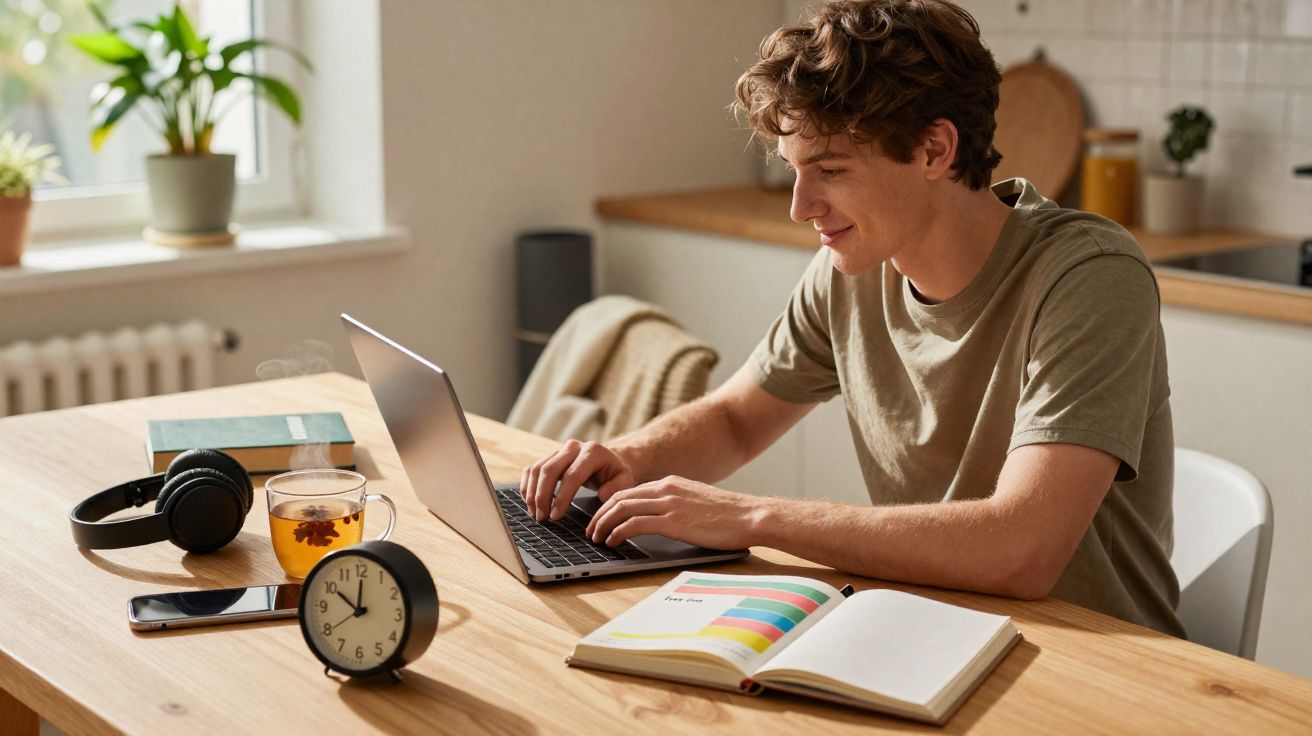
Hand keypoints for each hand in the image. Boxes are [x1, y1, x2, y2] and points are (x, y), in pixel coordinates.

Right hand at [520, 440, 636, 522]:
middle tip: (542, 518)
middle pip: (549, 470)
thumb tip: (602, 494)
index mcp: (593, 451)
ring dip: (532, 493)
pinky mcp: (549, 457)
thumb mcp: (625, 480)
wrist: (609, 460)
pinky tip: (530, 503)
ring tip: (535, 514)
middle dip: (542, 497)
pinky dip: (527, 486)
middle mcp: (573, 447)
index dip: (562, 497)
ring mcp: (559, 450)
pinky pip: (531, 469)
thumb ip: (617, 487)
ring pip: (537, 469)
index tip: (556, 516)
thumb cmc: (615, 474)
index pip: (572, 475)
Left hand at [585, 475, 763, 550]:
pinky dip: (618, 532)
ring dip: (604, 525)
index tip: (600, 519)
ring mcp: (669, 504)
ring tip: (597, 539)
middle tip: (591, 531)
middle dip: (599, 515)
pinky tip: (613, 542)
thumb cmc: (729, 515)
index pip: (628, 491)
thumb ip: (676, 505)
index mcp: (670, 483)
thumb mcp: (696, 502)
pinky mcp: (674, 521)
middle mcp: (666, 489)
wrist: (751, 516)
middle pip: (619, 498)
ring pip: (622, 509)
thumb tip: (659, 519)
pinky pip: (635, 524)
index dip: (608, 506)